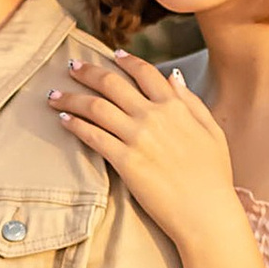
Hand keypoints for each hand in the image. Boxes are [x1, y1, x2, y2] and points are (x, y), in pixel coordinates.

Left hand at [49, 48, 239, 255]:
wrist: (206, 212)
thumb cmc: (214, 176)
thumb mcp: (212, 131)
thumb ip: (191, 102)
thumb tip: (173, 77)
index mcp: (176, 106)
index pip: (145, 73)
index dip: (126, 61)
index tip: (113, 55)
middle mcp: (154, 116)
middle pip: (112, 84)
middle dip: (88, 72)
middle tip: (72, 67)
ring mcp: (138, 137)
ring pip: (96, 107)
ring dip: (71, 98)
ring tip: (55, 95)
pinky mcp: (125, 161)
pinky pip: (93, 136)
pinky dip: (75, 125)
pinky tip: (63, 120)